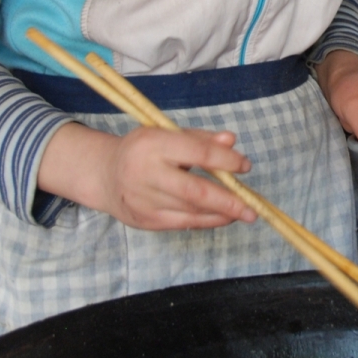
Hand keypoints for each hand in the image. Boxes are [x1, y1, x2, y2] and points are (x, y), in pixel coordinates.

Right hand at [37, 122, 256, 228]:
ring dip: (221, 214)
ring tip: (242, 213)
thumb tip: (231, 141)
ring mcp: (143, 200)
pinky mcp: (144, 220)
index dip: (226, 161)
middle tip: (252, 208)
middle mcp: (146, 172)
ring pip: (191, 211)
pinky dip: (206, 221)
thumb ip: (200, 139)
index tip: (245, 166)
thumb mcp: (167, 134)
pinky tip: (222, 218)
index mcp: (153, 143)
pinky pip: (182, 223)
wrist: (105, 174)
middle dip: (228, 201)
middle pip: (195, 190)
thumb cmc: (144, 150)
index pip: (198, 153)